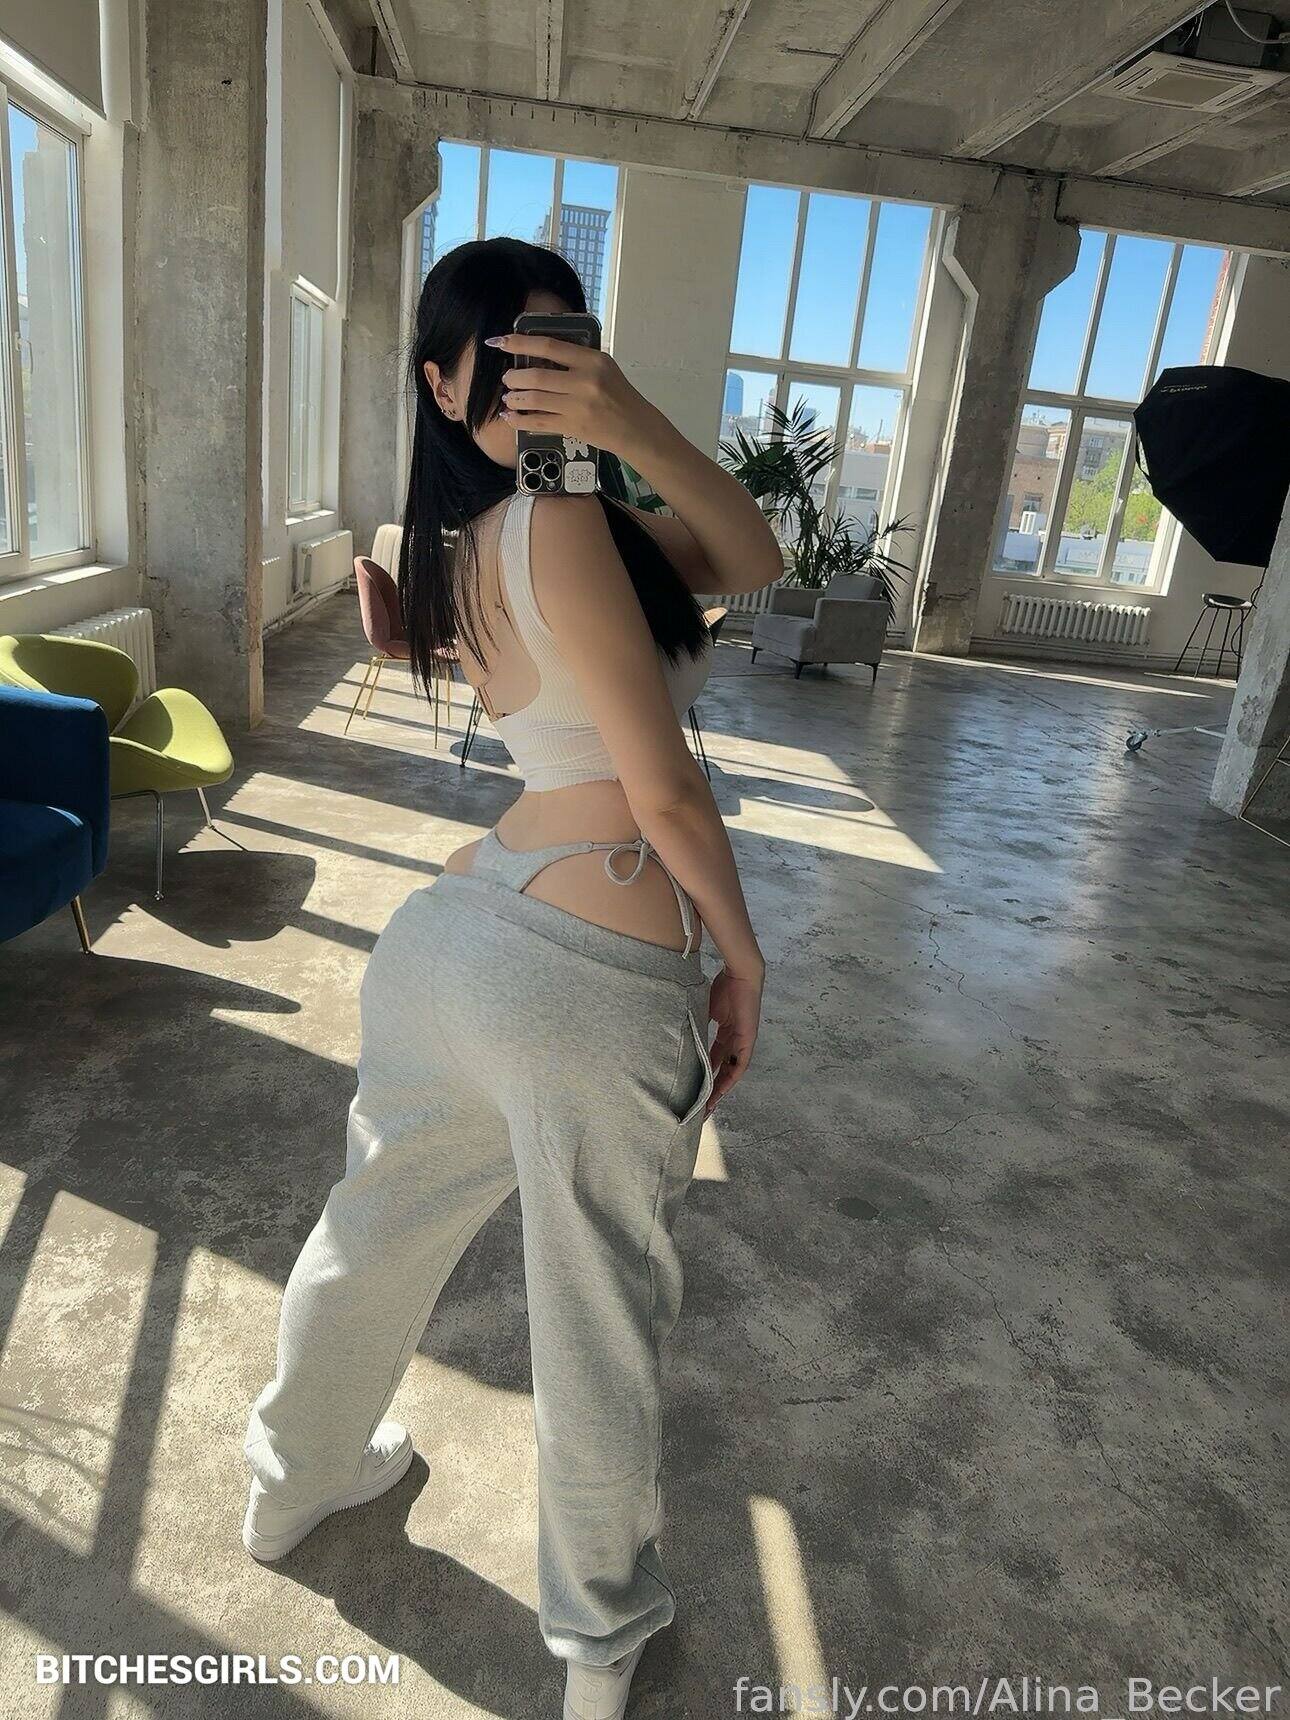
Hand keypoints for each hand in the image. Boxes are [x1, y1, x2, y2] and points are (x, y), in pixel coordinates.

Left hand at [485, 332, 656, 458]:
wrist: (636, 429)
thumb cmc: (619, 396)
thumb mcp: (604, 368)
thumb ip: (576, 360)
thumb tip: (539, 356)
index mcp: (592, 360)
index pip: (548, 346)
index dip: (519, 343)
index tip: (500, 342)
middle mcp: (584, 381)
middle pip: (536, 376)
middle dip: (514, 377)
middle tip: (507, 379)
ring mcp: (578, 406)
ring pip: (534, 399)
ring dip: (515, 398)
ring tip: (509, 397)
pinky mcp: (573, 427)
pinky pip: (538, 422)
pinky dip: (519, 420)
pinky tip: (510, 417)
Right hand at [702, 964, 763, 1116]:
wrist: (740, 974)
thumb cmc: (722, 986)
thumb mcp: (704, 1010)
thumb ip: (696, 1025)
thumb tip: (677, 1036)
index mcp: (725, 1033)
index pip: (714, 1060)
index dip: (705, 1075)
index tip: (694, 1090)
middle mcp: (735, 1041)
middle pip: (723, 1070)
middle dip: (712, 1090)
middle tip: (701, 1107)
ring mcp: (743, 1041)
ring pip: (732, 1072)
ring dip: (721, 1088)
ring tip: (709, 1104)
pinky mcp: (748, 1039)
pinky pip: (740, 1064)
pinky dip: (730, 1077)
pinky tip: (722, 1089)